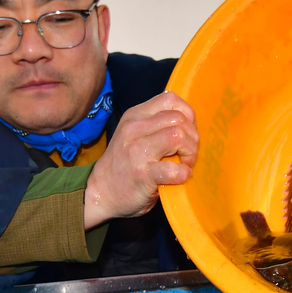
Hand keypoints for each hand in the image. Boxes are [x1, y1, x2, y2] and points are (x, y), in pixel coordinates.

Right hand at [83, 91, 197, 228]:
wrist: (100, 193)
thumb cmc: (123, 167)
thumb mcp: (134, 136)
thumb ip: (155, 126)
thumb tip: (190, 126)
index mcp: (134, 116)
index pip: (170, 99)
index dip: (187, 116)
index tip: (186, 133)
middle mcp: (134, 129)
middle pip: (179, 118)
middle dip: (192, 137)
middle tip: (188, 154)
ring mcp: (137, 151)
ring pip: (178, 136)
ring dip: (190, 152)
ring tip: (184, 164)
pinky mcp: (143, 174)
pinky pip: (174, 169)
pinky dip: (184, 174)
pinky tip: (179, 177)